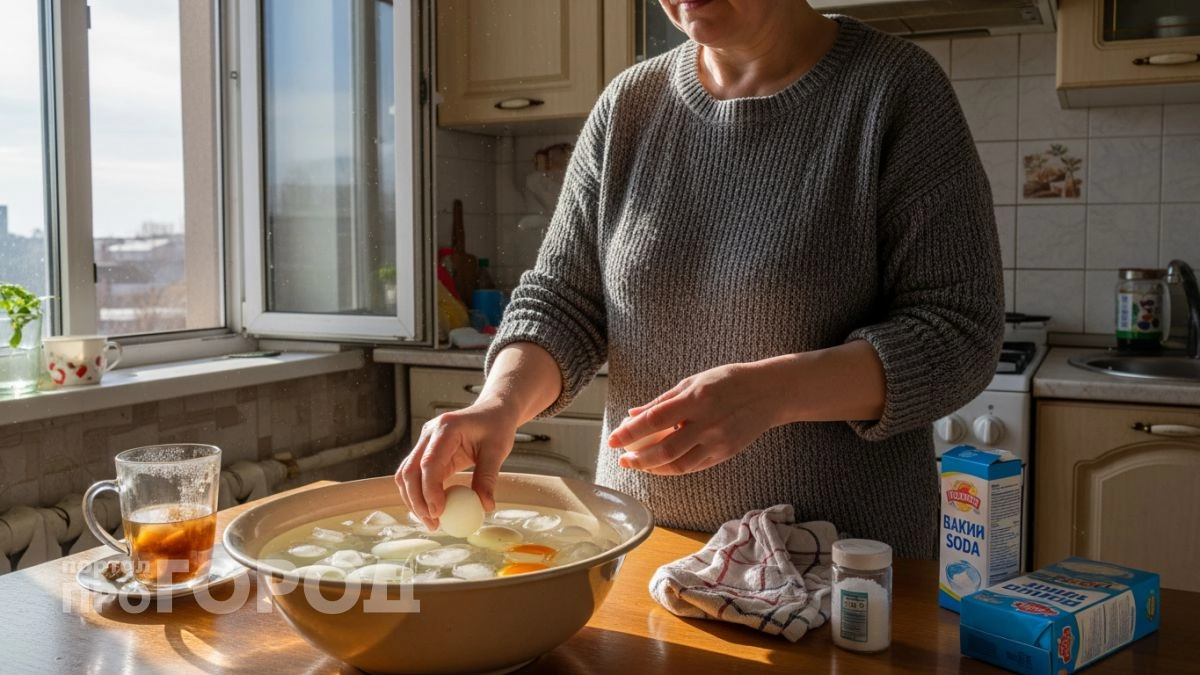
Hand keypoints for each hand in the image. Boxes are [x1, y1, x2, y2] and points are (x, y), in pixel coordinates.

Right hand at [395, 403, 517, 529]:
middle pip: (410, 471)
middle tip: (433, 524)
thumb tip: (484, 506)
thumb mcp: (498, 450)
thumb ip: (488, 477)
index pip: (429, 463)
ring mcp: (424, 442)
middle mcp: (429, 433)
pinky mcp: (426, 451)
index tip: (438, 513)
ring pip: (406, 475)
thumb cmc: (496, 427)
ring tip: (432, 522)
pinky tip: (432, 510)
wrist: (493, 411)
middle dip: (417, 501)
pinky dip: (419, 494)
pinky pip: (415, 475)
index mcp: (446, 428)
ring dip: (414, 500)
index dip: (430, 490)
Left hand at [606, 362, 779, 474]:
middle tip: (623, 458)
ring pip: (678, 464)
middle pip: (664, 449)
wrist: (770, 392)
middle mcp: (707, 423)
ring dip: (653, 468)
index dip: (630, 432)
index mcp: (697, 399)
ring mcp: (718, 441)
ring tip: (637, 463)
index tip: (613, 439)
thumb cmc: (728, 381)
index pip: (655, 420)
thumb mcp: (693, 381)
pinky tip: (659, 464)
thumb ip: (662, 400)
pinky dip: (672, 468)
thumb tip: (633, 414)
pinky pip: (693, 466)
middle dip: (638, 458)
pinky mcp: (726, 453)